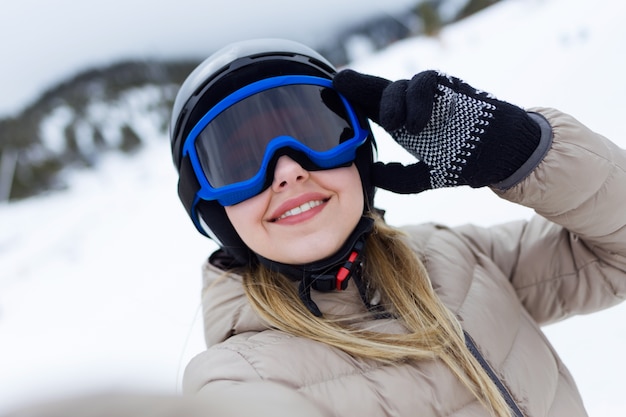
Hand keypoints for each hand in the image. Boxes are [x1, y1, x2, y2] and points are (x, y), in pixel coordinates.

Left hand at [334, 69, 540, 189]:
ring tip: (396, 125)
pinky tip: (416, 122)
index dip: (351, 101)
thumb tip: (372, 175)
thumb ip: (398, 179)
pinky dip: (417, 99)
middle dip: (355, 85)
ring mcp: (428, 95)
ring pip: (398, 86)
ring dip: (392, 103)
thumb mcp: (424, 177)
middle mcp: (410, 106)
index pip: (371, 108)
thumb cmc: (464, 161)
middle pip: (376, 90)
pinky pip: (424, 82)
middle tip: (338, 82)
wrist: (499, 154)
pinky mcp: (447, 86)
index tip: (330, 96)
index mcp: (401, 123)